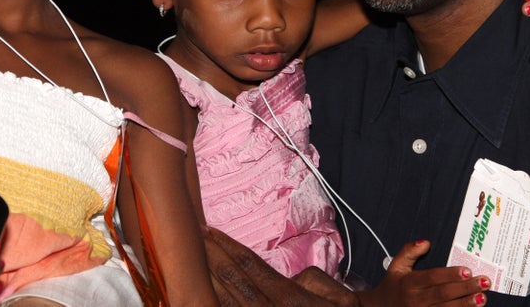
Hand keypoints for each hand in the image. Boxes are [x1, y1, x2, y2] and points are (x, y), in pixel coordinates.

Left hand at [203, 226, 358, 305]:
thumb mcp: (340, 297)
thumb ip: (312, 280)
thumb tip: (293, 276)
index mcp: (291, 300)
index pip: (251, 266)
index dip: (227, 246)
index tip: (207, 229)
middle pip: (234, 280)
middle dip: (210, 257)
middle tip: (190, 235)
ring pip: (226, 302)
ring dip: (206, 278)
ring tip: (189, 258)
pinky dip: (215, 301)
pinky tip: (201, 290)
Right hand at [355, 240, 489, 306]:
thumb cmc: (393, 286)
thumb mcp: (396, 265)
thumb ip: (409, 251)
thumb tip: (426, 242)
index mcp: (409, 283)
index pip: (432, 277)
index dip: (450, 274)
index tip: (467, 270)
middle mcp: (416, 300)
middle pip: (444, 294)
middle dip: (465, 288)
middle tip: (483, 282)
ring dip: (466, 304)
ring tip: (482, 297)